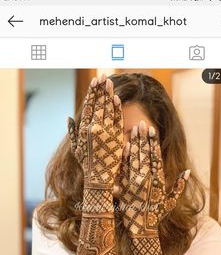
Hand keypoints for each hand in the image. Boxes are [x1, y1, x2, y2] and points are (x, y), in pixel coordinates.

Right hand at [68, 75, 123, 189]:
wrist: (98, 178)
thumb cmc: (86, 164)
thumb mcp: (75, 148)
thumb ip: (72, 132)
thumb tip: (68, 117)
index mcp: (84, 130)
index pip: (88, 107)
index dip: (92, 93)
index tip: (94, 82)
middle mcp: (94, 129)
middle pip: (98, 105)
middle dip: (100, 89)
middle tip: (103, 76)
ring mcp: (106, 133)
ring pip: (108, 109)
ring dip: (109, 94)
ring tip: (109, 82)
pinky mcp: (116, 138)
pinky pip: (117, 120)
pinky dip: (117, 109)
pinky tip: (117, 98)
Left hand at [119, 121, 189, 235]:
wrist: (141, 229)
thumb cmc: (157, 216)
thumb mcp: (171, 202)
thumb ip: (179, 186)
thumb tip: (187, 172)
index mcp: (159, 181)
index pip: (156, 157)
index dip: (153, 143)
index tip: (152, 130)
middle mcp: (147, 180)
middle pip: (145, 154)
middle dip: (143, 138)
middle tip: (142, 123)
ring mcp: (135, 183)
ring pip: (135, 159)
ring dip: (135, 143)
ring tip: (134, 129)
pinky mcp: (126, 187)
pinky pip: (125, 169)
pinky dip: (126, 157)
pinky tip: (125, 145)